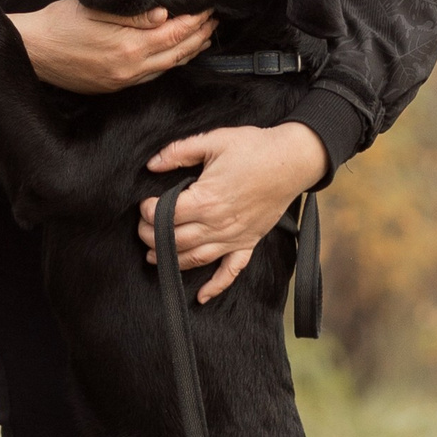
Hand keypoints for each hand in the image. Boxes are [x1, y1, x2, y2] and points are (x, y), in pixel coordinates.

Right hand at [7, 0, 213, 92]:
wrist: (33, 50)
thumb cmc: (59, 23)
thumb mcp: (95, 10)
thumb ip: (132, 14)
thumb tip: (164, 15)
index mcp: (127, 46)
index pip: (173, 34)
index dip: (194, 21)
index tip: (207, 9)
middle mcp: (130, 68)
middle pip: (176, 53)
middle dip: (199, 36)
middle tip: (214, 22)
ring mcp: (123, 80)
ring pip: (167, 67)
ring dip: (188, 52)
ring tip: (203, 38)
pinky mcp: (115, 86)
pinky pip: (151, 76)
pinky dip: (169, 64)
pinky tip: (175, 55)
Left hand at [137, 123, 328, 302]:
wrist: (293, 160)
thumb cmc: (255, 148)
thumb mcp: (214, 140)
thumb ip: (179, 151)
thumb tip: (151, 164)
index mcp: (207, 199)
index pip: (166, 215)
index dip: (148, 212)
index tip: (144, 205)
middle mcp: (218, 224)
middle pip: (175, 240)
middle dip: (152, 237)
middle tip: (143, 228)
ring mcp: (234, 237)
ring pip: (195, 258)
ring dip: (171, 261)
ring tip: (154, 256)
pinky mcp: (248, 243)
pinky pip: (231, 271)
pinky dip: (215, 286)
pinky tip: (201, 296)